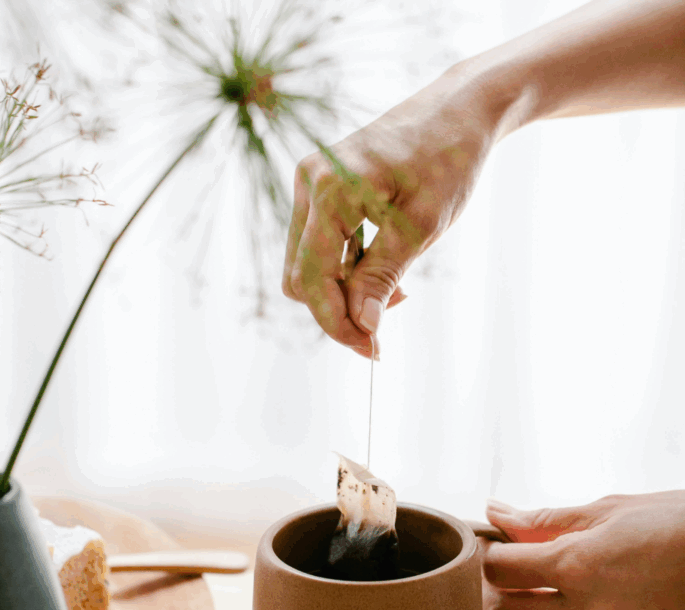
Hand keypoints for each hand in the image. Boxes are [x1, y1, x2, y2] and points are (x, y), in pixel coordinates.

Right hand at [282, 67, 503, 357]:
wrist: (459, 108)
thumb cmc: (448, 158)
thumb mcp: (421, 225)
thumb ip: (383, 275)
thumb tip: (362, 325)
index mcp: (329, 191)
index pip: (312, 279)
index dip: (337, 323)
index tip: (372, 350)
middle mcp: (309, 185)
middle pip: (300, 276)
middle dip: (337, 309)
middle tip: (383, 325)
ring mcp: (311, 184)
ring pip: (308, 264)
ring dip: (344, 290)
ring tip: (396, 292)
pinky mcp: (322, 188)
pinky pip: (320, 244)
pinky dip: (347, 268)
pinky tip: (382, 271)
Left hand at [483, 493, 684, 609]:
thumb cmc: (674, 523)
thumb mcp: (606, 510)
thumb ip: (544, 519)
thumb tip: (496, 511)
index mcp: (576, 566)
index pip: (500, 570)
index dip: (491, 554)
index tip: (499, 543)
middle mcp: (588, 609)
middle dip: (499, 590)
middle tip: (512, 570)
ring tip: (540, 594)